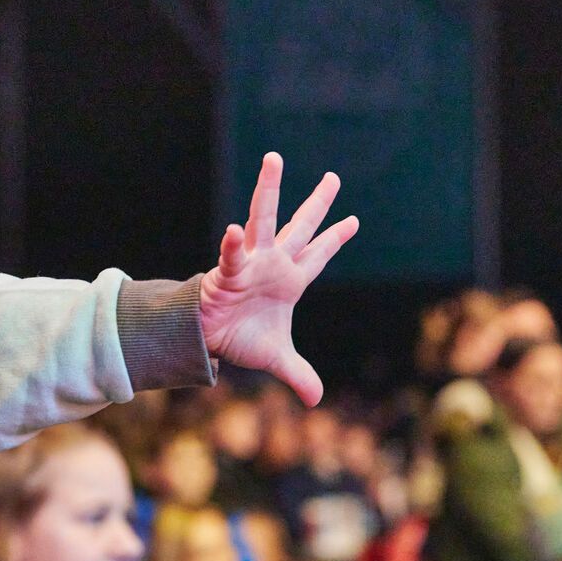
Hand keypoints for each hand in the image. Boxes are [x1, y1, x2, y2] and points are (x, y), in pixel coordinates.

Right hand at [199, 152, 358, 405]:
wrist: (207, 340)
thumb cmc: (241, 338)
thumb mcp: (278, 357)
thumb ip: (299, 373)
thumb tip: (316, 400)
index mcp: (291, 280)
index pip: (318, 254)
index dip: (335, 239)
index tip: (353, 221)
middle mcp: (274, 264)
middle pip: (300, 226)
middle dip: (317, 203)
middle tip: (333, 177)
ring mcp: (252, 263)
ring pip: (262, 220)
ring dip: (268, 191)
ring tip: (273, 160)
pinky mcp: (227, 273)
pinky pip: (232, 256)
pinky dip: (233, 246)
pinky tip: (234, 231)